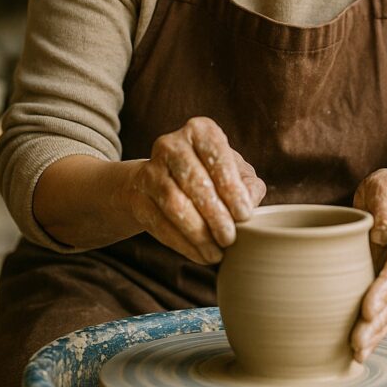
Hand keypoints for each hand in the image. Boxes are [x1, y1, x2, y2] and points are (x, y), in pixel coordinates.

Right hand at [125, 116, 265, 263]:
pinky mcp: (137, 197)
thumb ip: (249, 185)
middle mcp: (171, 144)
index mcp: (200, 130)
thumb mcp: (236, 173)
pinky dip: (183, 244)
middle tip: (230, 238)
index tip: (244, 214)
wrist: (163, 180)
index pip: (217, 156)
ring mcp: (150, 170)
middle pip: (194, 181)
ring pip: (174, 204)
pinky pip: (159, 223)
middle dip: (215, 214)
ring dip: (198, 233)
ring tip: (217, 252)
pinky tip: (200, 255)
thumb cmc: (211, 174)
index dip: (231, 188)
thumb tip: (249, 203)